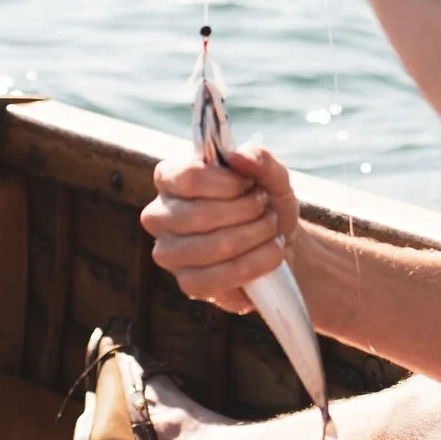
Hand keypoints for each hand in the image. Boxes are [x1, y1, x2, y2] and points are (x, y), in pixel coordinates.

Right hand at [141, 143, 301, 313]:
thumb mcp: (272, 176)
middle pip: (198, 215)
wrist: (280, 244)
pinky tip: (269, 254)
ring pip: (211, 247)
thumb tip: (237, 155)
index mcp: (171, 179)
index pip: (187, 177)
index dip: (226, 182)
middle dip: (246, 211)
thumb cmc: (266, 205)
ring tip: (270, 231)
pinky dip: (253, 265)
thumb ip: (259, 159)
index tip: (250, 184)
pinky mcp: (187, 284)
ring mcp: (169, 252)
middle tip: (265, 209)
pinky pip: (215, 279)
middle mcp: (160, 215)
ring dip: (254, 237)